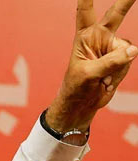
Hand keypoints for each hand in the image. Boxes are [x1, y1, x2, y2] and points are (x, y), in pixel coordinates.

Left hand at [47, 0, 135, 132]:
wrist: (83, 102)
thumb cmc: (77, 86)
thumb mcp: (88, 74)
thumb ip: (110, 61)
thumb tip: (134, 50)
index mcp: (84, 36)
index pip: (85, 13)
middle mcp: (99, 37)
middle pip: (116, 15)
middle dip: (127, 1)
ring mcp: (112, 47)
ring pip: (126, 49)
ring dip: (117, 67)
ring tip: (102, 78)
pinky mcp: (122, 57)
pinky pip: (129, 60)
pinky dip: (120, 73)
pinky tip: (108, 80)